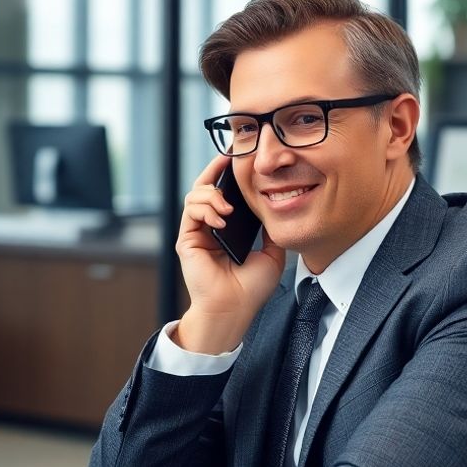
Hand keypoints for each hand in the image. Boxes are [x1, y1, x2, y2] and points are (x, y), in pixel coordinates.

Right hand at [174, 156, 285, 352]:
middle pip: (206, 187)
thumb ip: (270, 229)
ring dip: (212, 194)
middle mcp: (210, 227)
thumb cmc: (251, 288)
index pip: (225, 194)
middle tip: (228, 157)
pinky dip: (205, 208)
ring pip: (195, 195)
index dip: (230, 175)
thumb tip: (279, 207)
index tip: (242, 159)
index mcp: (228, 229)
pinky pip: (191, 212)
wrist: (235, 309)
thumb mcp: (272, 252)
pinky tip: (221, 218)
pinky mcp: (187, 240)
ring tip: (228, 208)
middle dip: (215, 169)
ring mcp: (197, 233)